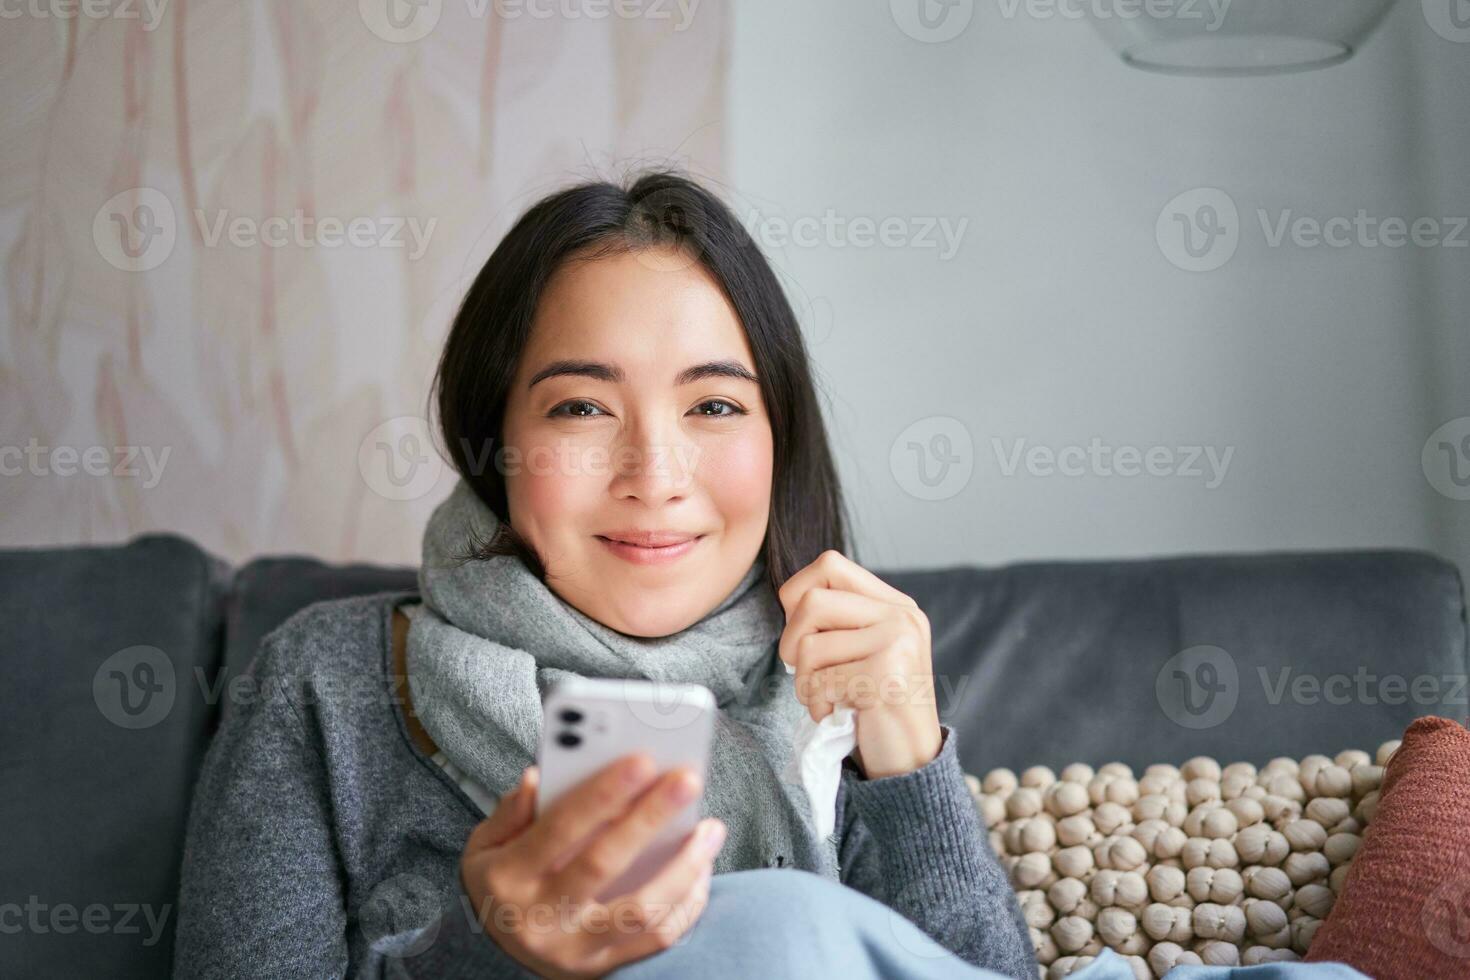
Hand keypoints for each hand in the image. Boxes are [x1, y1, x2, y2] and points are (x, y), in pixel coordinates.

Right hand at [459, 757, 726, 978]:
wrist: (496, 951)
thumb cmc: (500, 882)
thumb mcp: (484, 845)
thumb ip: (510, 811)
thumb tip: (540, 778)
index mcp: (509, 878)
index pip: (559, 829)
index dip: (602, 794)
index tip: (642, 760)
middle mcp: (541, 918)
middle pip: (604, 863)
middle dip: (650, 817)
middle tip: (687, 780)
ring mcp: (575, 949)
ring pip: (642, 911)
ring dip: (684, 867)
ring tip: (710, 829)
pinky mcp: (603, 966)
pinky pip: (658, 938)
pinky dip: (687, 903)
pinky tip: (702, 868)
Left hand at [778, 549, 942, 778]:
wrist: (911, 761)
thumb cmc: (876, 705)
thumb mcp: (866, 649)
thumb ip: (841, 619)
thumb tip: (790, 596)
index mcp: (896, 604)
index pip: (829, 564)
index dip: (797, 592)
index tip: (803, 631)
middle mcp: (901, 616)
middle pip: (811, 602)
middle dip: (791, 642)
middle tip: (804, 672)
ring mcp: (897, 643)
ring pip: (809, 646)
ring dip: (804, 681)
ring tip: (824, 698)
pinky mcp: (886, 678)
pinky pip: (820, 681)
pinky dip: (816, 704)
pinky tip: (835, 714)